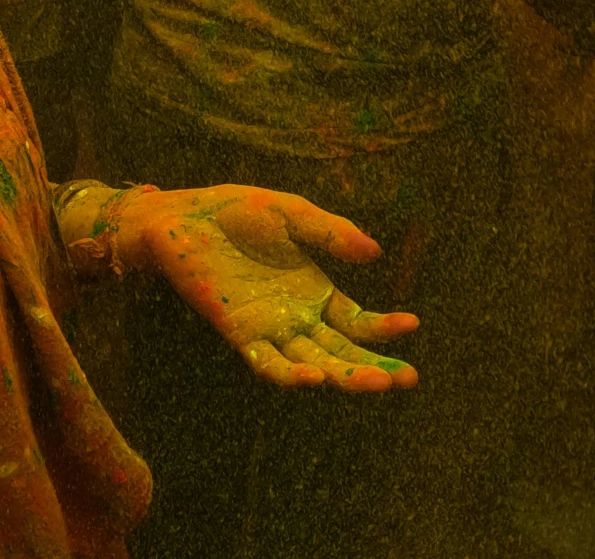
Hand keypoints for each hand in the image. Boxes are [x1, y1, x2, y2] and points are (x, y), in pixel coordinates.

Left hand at [121, 185, 420, 391]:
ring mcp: (269, 328)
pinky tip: (315, 380)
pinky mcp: (239, 332)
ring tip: (374, 382)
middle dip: (375, 368)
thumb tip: (375, 253)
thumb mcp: (291, 213)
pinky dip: (290, 375)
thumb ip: (330, 231)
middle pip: (342, 352)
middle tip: (408, 378)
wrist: (182, 217)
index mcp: (313, 291)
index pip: (357, 323)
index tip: (413, 326)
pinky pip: (268, 362)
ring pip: (314, 364)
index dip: (384, 329)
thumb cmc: (233, 213)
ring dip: (343, 377)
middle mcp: (295, 317)